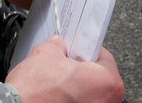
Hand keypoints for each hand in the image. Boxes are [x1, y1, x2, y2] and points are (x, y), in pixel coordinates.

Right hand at [5, 37, 124, 101]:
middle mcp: (107, 102)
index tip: (77, 50)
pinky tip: (55, 97)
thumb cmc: (35, 92)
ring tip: (58, 83)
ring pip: (88, 95)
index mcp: (107, 82)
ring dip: (75, 89)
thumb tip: (58, 45)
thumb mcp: (46, 54)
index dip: (85, 49)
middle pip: (98, 78)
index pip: (103, 56)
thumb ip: (57, 45)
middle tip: (65, 65)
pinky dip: (69, 101)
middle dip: (81, 71)